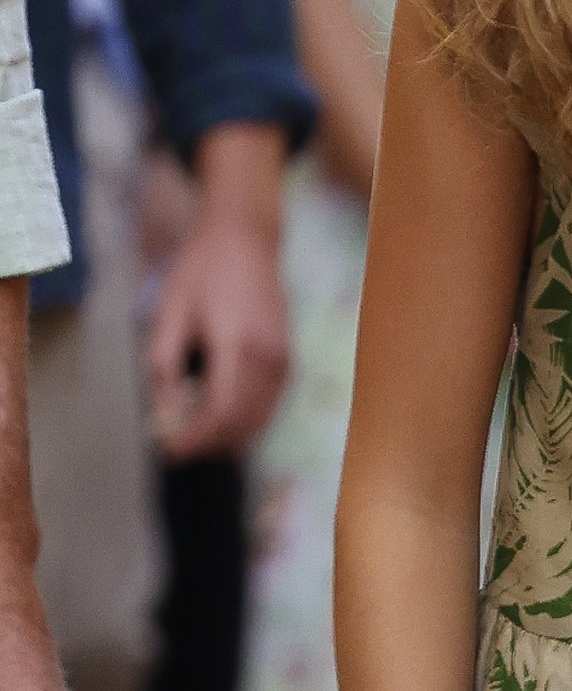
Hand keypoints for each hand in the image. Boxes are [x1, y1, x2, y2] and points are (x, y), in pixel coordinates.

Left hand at [146, 126, 290, 459]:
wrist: (247, 238)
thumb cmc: (202, 271)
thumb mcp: (170, 314)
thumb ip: (164, 366)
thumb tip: (166, 412)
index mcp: (238, 347)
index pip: (221, 412)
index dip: (196, 439)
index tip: (169, 451)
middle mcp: (269, 359)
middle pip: (244, 422)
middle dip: (211, 443)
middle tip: (179, 447)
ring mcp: (285, 359)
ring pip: (262, 417)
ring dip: (230, 435)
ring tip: (196, 435)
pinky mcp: (288, 356)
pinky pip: (271, 403)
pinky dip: (247, 419)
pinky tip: (222, 417)